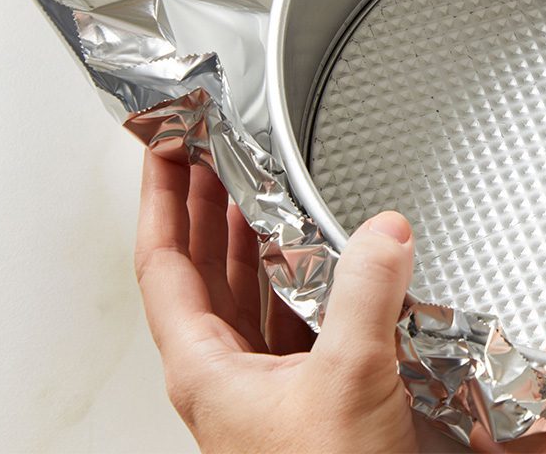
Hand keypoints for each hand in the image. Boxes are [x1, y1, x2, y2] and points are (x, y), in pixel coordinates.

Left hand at [134, 150, 417, 453]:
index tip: (165, 151)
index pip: (163, 265)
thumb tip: (384, 232)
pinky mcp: (311, 394)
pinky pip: (296, 318)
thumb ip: (366, 294)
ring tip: (256, 189)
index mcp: (206, 370)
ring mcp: (268, 386)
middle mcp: (228, 375)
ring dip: (253, 240)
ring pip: (250, 294)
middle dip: (208, 208)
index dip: (162, 202)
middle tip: (211, 154)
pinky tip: (323, 256)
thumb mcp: (347, 379)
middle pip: (203, 272)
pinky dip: (304, 278)